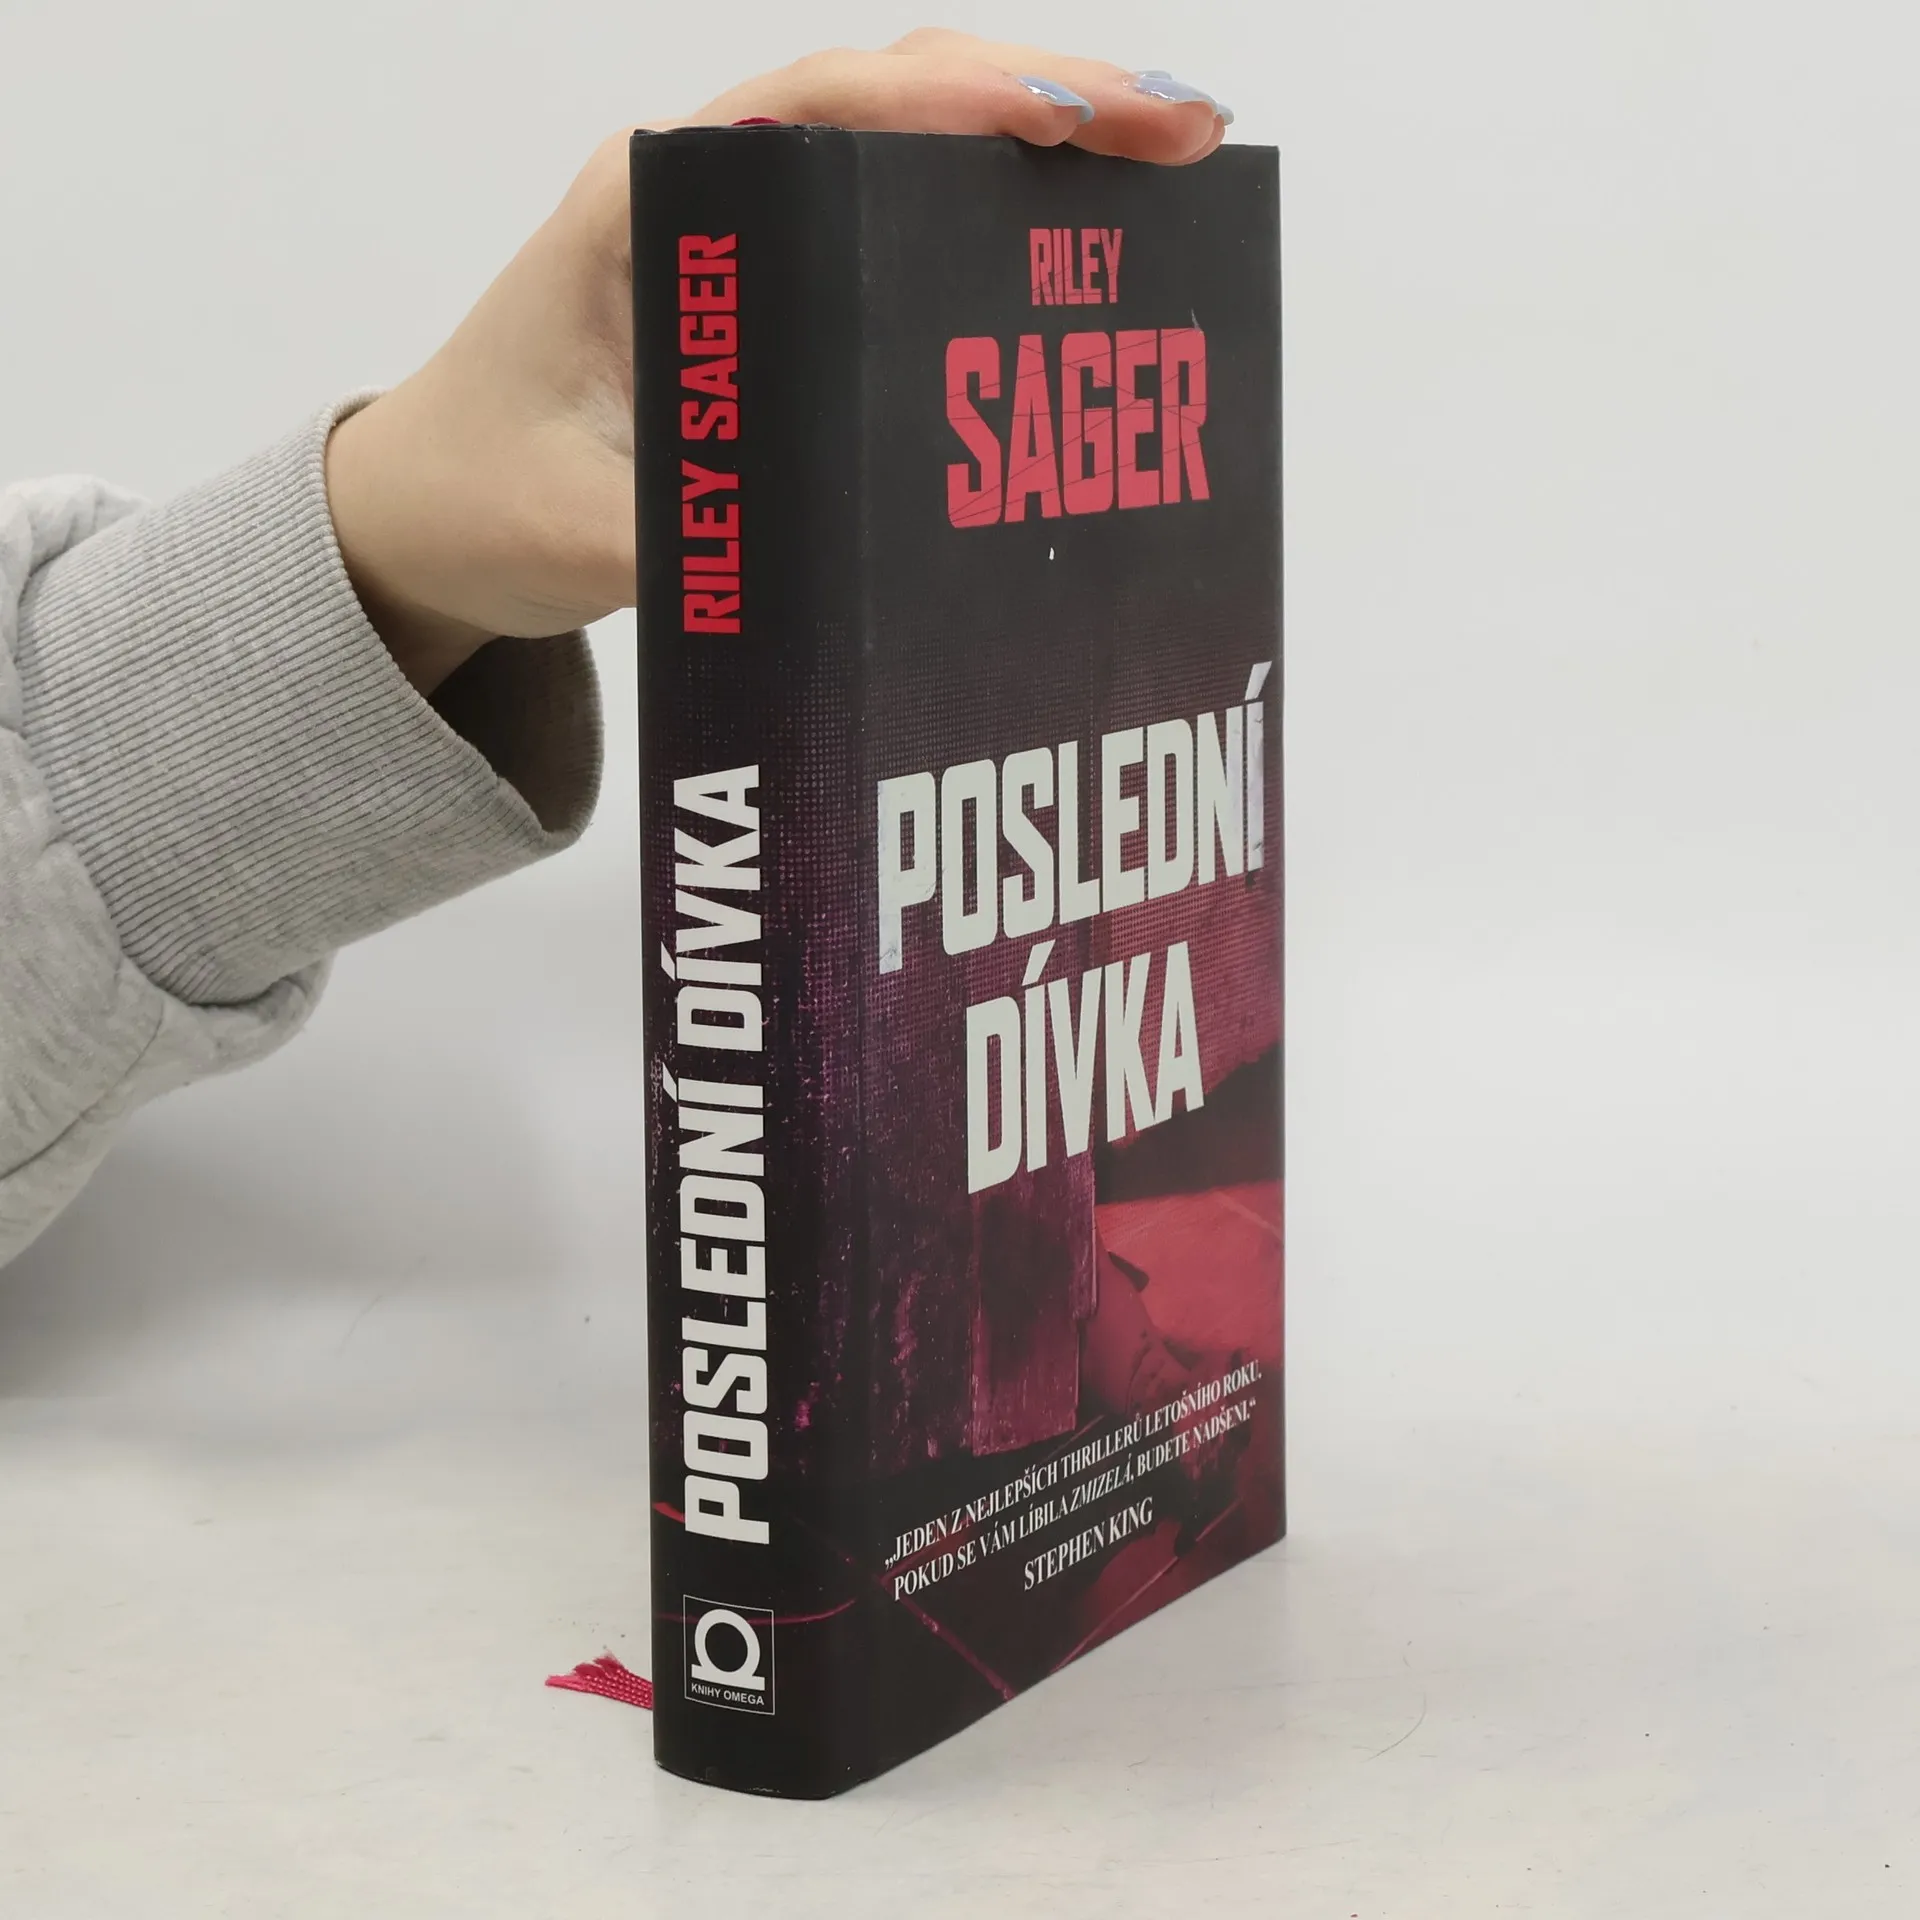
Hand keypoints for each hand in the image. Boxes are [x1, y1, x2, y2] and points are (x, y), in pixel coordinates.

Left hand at [324, 31, 1233, 693]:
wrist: (417, 520)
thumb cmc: (474, 499)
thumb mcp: (585, 533)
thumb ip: (707, 536)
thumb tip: (853, 559)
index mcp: (650, 204)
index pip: (827, 108)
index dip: (962, 101)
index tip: (1076, 118)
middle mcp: (707, 195)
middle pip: (896, 104)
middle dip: (1048, 102)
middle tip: (1185, 132)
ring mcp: (743, 243)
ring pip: (908, 158)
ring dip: (1035, 154)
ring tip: (1163, 173)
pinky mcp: (769, 305)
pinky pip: (892, 236)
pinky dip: (986, 229)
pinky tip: (1072, 261)